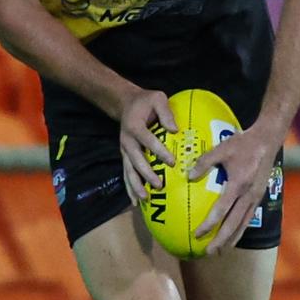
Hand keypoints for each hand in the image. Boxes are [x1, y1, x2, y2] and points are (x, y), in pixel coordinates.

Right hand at [119, 88, 176, 205]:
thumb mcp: (157, 98)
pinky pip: (126, 173)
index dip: (159, 151)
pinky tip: (135, 201)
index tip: (172, 162)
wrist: (126, 104)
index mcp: (135, 126)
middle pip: (136, 159)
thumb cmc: (145, 101)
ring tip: (145, 198)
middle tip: (160, 185)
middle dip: (147, 173)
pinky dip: (130, 188)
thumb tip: (175, 129)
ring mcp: (125, 150)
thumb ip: (165, 112)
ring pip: (129, 170)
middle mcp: (127, 141)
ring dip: (136, 185)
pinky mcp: (125, 156)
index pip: (148, 140)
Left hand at [189, 125, 277, 253]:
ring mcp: (256, 197)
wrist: (268, 140)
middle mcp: (249, 195)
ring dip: (231, 238)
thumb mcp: (221, 148)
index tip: (197, 234)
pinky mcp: (259, 196)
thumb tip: (188, 176)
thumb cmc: (243, 143)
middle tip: (209, 252)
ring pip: (243, 224)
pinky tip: (232, 235)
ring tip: (221, 251)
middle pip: (234, 224)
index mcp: (238, 184)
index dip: (209, 224)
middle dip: (221, 240)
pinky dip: (240, 229)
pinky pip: (248, 217)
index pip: (222, 210)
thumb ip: (204, 162)